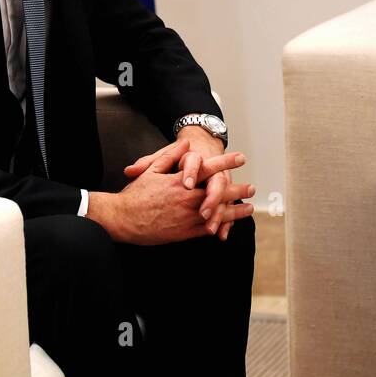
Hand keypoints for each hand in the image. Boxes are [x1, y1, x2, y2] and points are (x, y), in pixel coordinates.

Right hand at [91, 148, 253, 245]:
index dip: (226, 162)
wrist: (123, 220)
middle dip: (237, 191)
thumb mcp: (152, 170)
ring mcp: (187, 217)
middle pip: (218, 193)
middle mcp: (187, 199)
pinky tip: (228, 225)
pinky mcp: (184, 233)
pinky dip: (218, 227)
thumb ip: (171, 156)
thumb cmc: (136, 194)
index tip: (241, 157)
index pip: (208, 169)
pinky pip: (206, 230)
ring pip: (217, 214)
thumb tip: (186, 144)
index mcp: (181, 181)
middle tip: (252, 188)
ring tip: (249, 209)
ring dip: (235, 212)